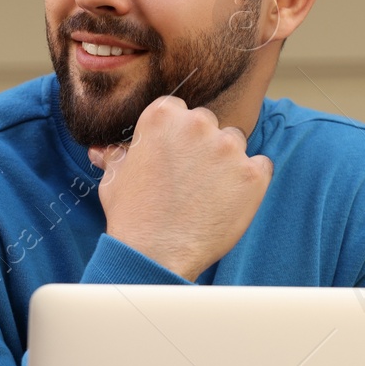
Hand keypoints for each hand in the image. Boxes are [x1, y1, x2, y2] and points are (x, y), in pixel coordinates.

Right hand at [87, 95, 272, 280]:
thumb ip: (117, 156)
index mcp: (163, 115)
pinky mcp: (252, 174)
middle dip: (202, 147)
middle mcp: (198, 124)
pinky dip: (249, 181)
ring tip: (208, 194)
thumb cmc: (131, 216)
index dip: (176, 136)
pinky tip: (229, 201)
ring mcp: (228, 148)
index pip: (179, 110)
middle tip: (190, 180)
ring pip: (236, 143)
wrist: (155, 255)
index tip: (173, 157)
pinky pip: (260, 167)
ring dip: (227, 162)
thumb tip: (103, 151)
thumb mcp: (115, 179)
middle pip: (209, 125)